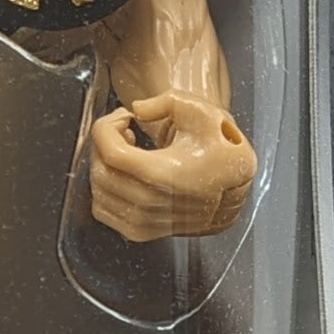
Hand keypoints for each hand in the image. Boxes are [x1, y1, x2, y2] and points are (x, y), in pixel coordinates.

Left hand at [88, 91, 256, 241]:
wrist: (235, 188)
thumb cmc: (219, 150)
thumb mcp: (201, 113)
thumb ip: (166, 102)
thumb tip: (137, 110)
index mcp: (163, 174)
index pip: (110, 152)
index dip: (107, 126)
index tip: (124, 117)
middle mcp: (150, 203)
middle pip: (100, 170)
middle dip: (104, 142)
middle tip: (124, 130)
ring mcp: (144, 221)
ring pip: (97, 191)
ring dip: (104, 165)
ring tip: (127, 151)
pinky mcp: (140, 232)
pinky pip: (102, 210)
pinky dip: (104, 189)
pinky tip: (125, 175)